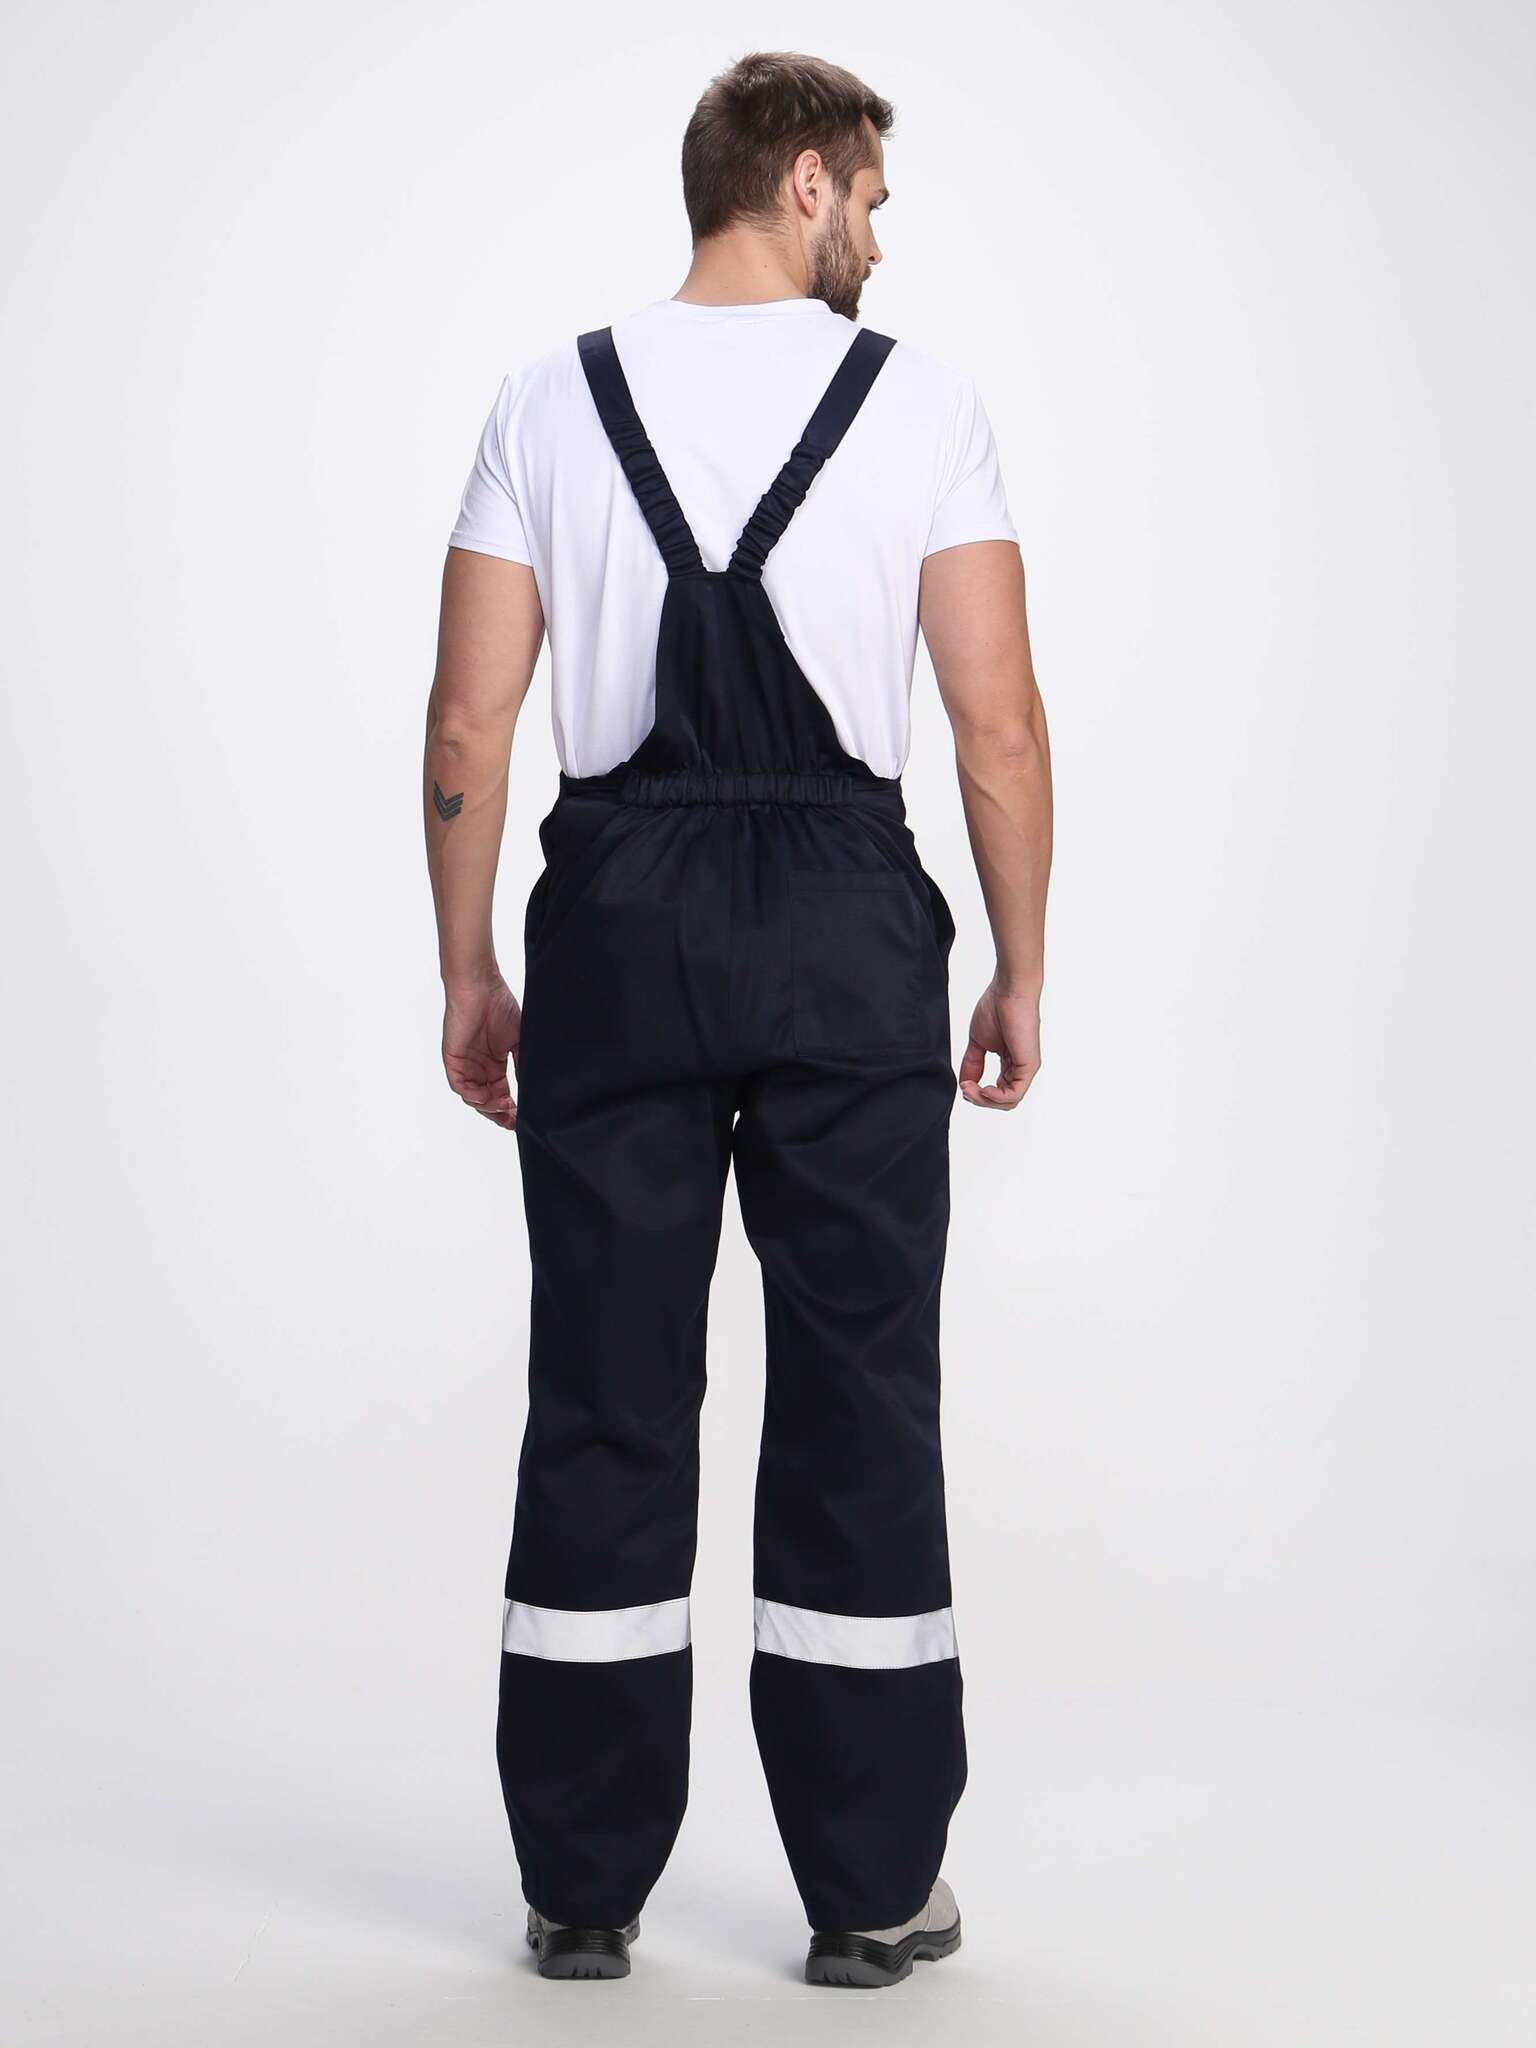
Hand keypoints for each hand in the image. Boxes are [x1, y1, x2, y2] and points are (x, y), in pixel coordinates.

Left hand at [442, 973, 520, 1129]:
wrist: (480, 987)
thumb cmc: (499, 1006)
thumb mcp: (518, 1041)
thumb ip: (522, 1065)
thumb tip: (532, 1089)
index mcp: (494, 1064)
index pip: (501, 1094)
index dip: (511, 1108)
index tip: (522, 1119)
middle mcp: (479, 1067)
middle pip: (487, 1101)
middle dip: (500, 1114)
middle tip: (513, 1121)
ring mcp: (466, 1065)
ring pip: (474, 1097)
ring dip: (488, 1106)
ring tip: (503, 1107)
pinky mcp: (453, 1060)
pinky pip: (460, 1085)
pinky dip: (472, 1095)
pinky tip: (486, 1098)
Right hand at [958, 979, 1040, 1109]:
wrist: (1008, 991)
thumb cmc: (996, 1008)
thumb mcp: (978, 1043)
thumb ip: (972, 1064)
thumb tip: (965, 1084)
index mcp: (1009, 1063)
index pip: (997, 1091)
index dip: (978, 1094)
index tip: (963, 1085)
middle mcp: (1019, 1068)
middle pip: (1002, 1101)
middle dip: (979, 1100)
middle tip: (964, 1089)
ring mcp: (1026, 1068)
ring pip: (1008, 1101)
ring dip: (984, 1099)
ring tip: (970, 1088)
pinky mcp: (1029, 1066)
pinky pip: (1014, 1094)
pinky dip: (995, 1097)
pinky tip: (982, 1088)